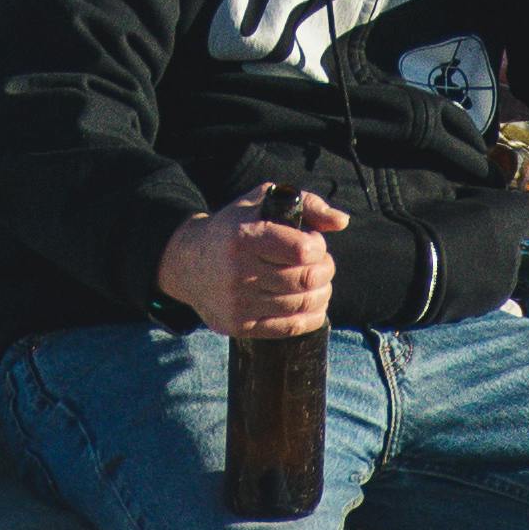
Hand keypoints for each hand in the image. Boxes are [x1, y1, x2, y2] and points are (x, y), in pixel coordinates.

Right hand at [160, 189, 344, 338]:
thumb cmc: (233, 228)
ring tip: (317, 282)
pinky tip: (312, 304)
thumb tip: (342, 221)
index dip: (318, 246)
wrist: (187, 263)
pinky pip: (289, 328)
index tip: (313, 242)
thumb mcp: (261, 202)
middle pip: (305, 279)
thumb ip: (306, 204)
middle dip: (325, 270)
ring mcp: (239, 302)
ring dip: (321, 293)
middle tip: (322, 264)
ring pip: (301, 304)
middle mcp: (239, 271)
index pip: (302, 250)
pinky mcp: (239, 326)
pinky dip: (311, 317)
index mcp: (245, 237)